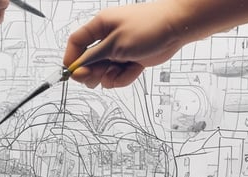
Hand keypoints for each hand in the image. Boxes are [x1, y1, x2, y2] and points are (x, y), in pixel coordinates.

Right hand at [63, 0, 189, 88]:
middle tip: (97, 78)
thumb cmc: (147, 28)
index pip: (76, 42)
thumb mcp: (115, 44)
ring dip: (110, 77)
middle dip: (92, 73)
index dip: (71, 58)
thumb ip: (94, 57)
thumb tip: (76, 67)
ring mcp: (119, 50)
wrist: (176, 28)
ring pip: (104, 71)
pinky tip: (134, 70)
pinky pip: (119, 75)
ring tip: (120, 72)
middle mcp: (107, 38)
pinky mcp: (130, 60)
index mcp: (100, 26)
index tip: (72, 74)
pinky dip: (124, 77)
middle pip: (88, 61)